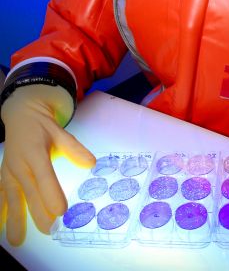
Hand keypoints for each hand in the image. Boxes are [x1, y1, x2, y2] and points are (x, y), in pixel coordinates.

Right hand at [0, 84, 95, 245]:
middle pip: (29, 191)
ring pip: (12, 197)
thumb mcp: (60, 132)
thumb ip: (74, 149)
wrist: (20, 116)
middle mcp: (20, 163)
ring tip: (18, 240)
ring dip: (15, 218)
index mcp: (35, 152)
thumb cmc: (43, 127)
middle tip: (49, 229)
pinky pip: (0, 196)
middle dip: (38, 212)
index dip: (51, 193)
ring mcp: (9, 171)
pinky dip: (1, 211)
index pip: (45, 175)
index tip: (60, 210)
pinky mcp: (3, 176)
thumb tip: (91, 163)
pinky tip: (0, 229)